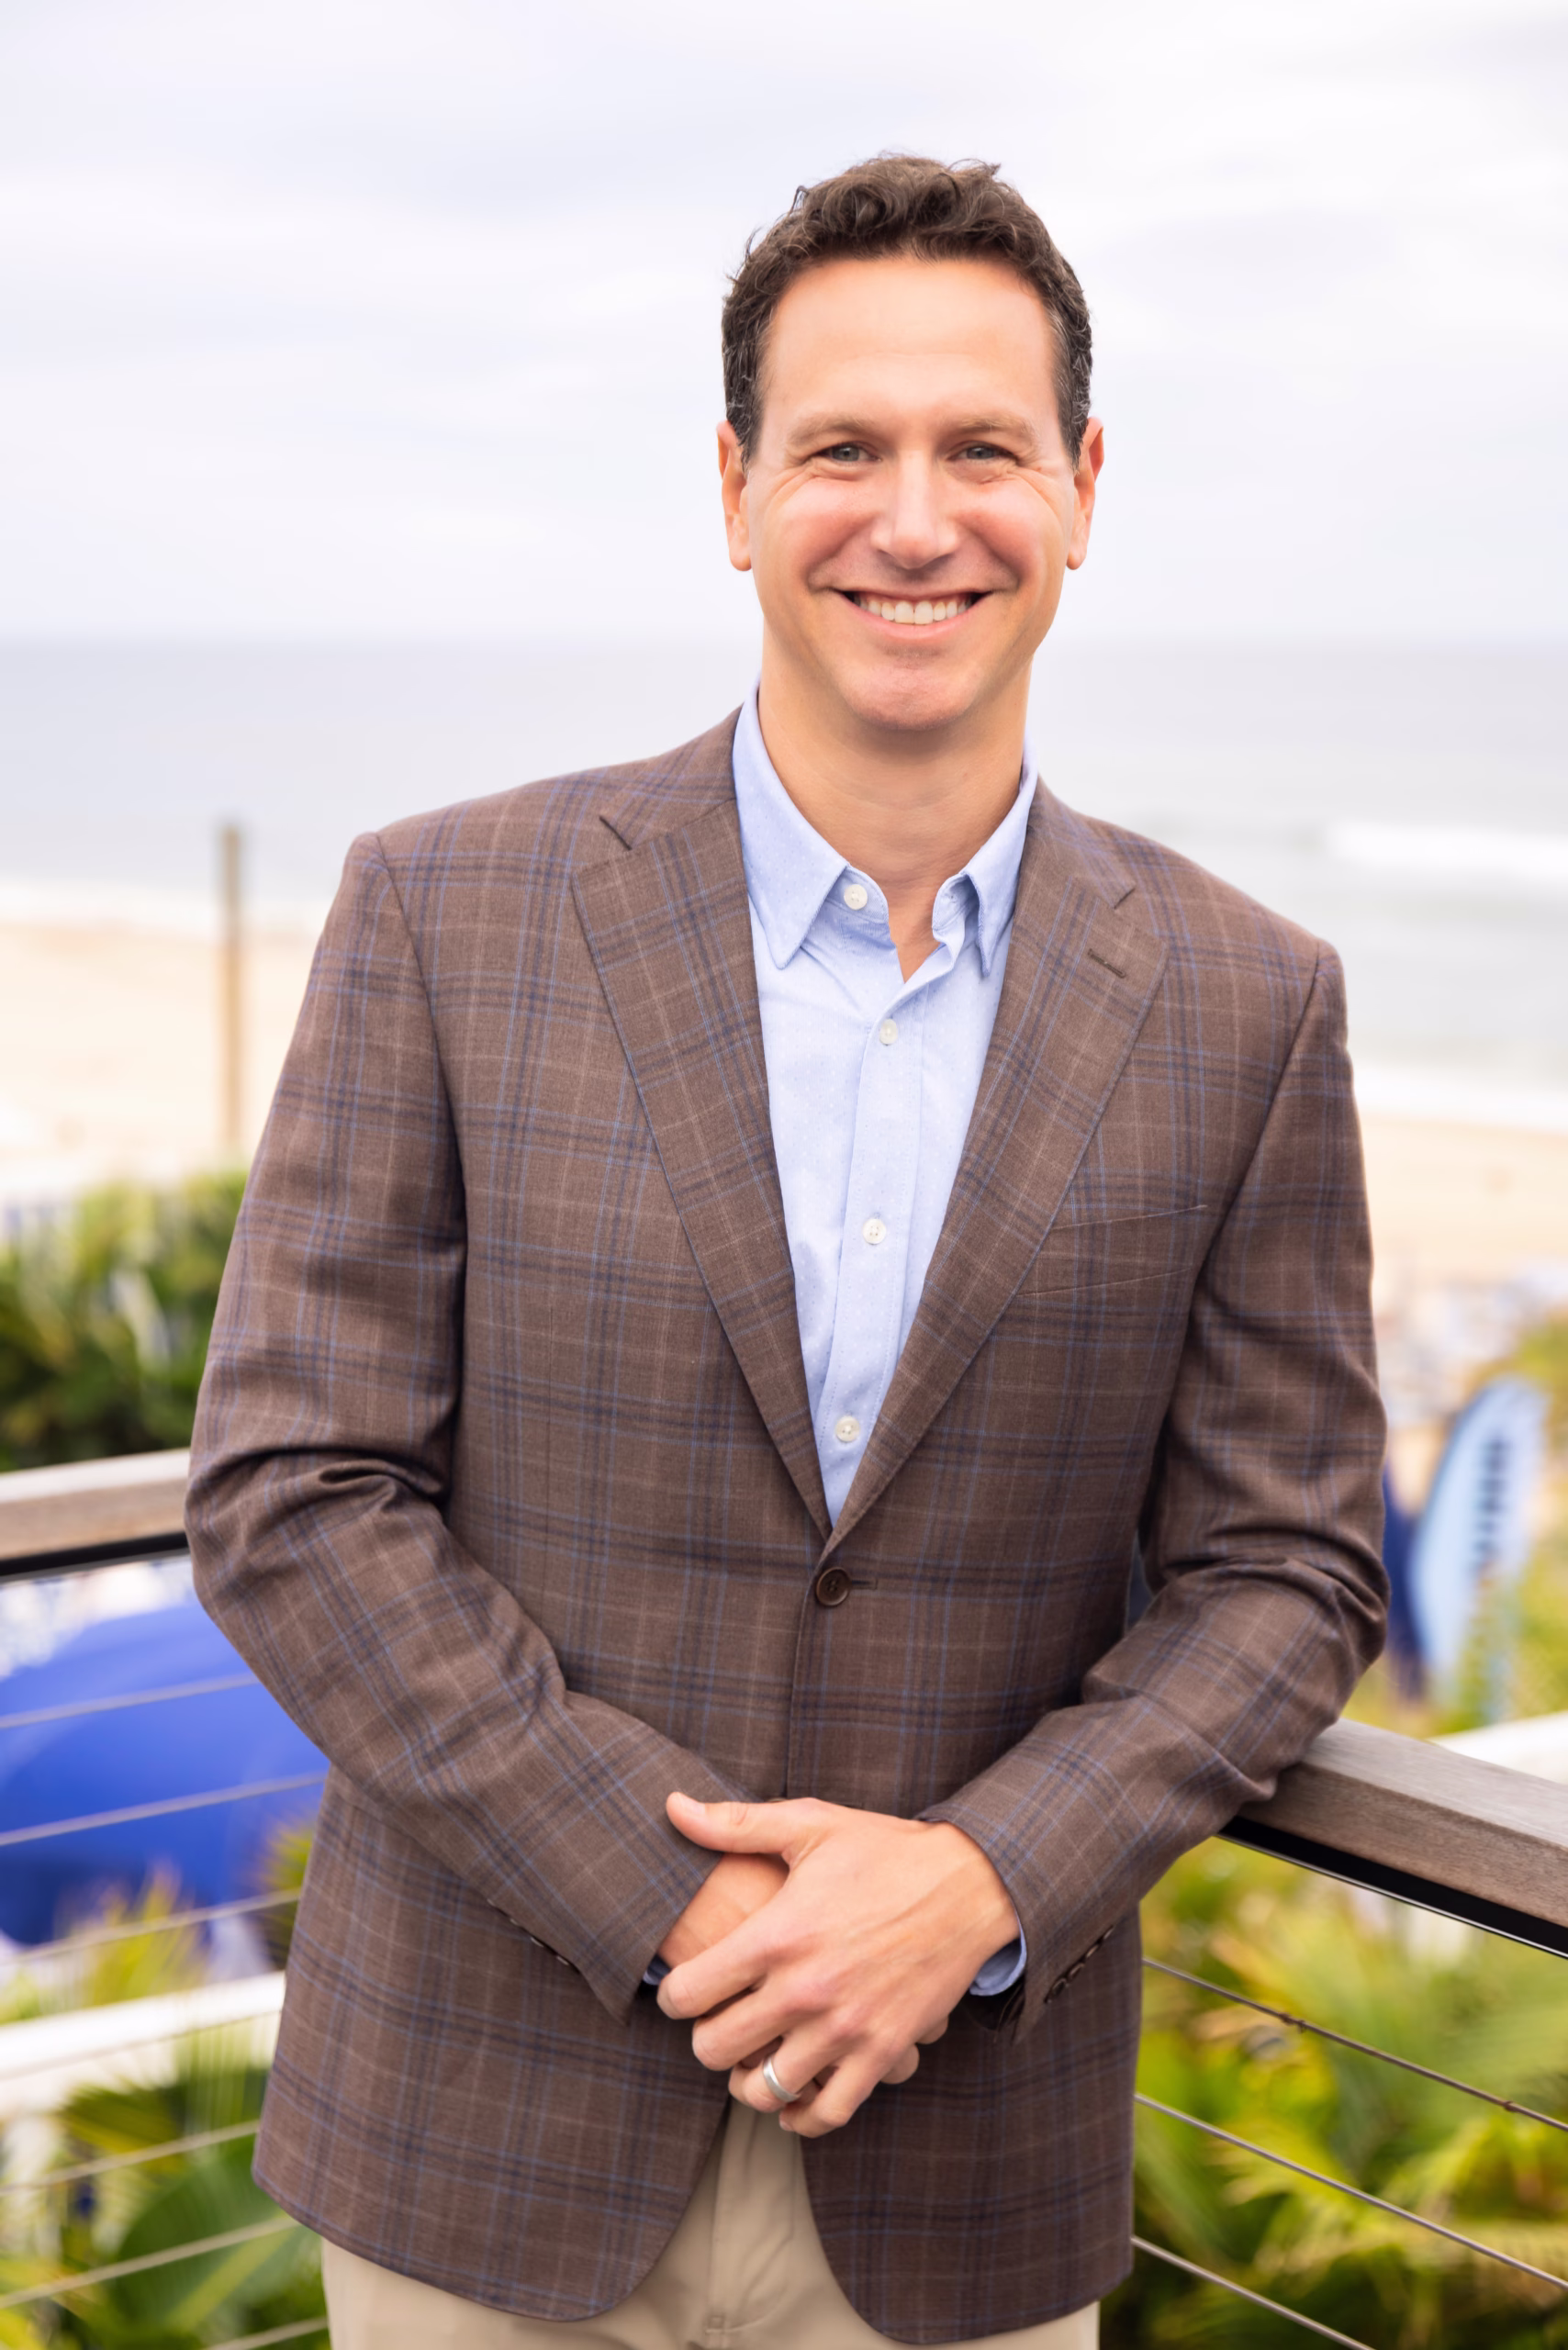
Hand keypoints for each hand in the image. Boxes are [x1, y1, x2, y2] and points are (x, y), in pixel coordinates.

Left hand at [657, 1793, 1017, 2137]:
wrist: (970, 1883)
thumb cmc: (884, 1850)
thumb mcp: (809, 1825)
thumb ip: (734, 1824)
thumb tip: (670, 1805)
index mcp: (777, 1935)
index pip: (687, 1994)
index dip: (673, 1995)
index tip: (685, 1987)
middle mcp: (804, 1990)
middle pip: (715, 2051)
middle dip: (706, 2039)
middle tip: (717, 2022)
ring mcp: (845, 2028)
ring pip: (764, 2090)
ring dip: (748, 2080)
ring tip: (752, 2057)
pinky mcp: (882, 2053)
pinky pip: (828, 2112)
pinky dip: (802, 2116)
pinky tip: (792, 2098)